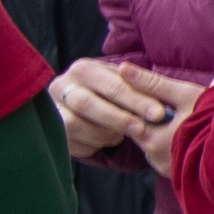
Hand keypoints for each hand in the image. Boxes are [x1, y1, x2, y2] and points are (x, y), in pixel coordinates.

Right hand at [53, 56, 194, 160]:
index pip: (111, 84)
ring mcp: (52, 108)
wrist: (85, 108)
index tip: (159, 114)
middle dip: (118, 119)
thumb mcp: (125, 86)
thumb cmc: (114, 95)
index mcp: (83, 68)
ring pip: (76, 125)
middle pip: (87, 104)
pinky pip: (71, 143)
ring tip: (120, 135)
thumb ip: (140, 92)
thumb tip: (163, 111)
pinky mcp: (51, 129)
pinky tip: (104, 141)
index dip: (136, 100)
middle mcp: (61, 85)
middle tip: (142, 129)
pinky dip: (93, 145)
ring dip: (103, 134)